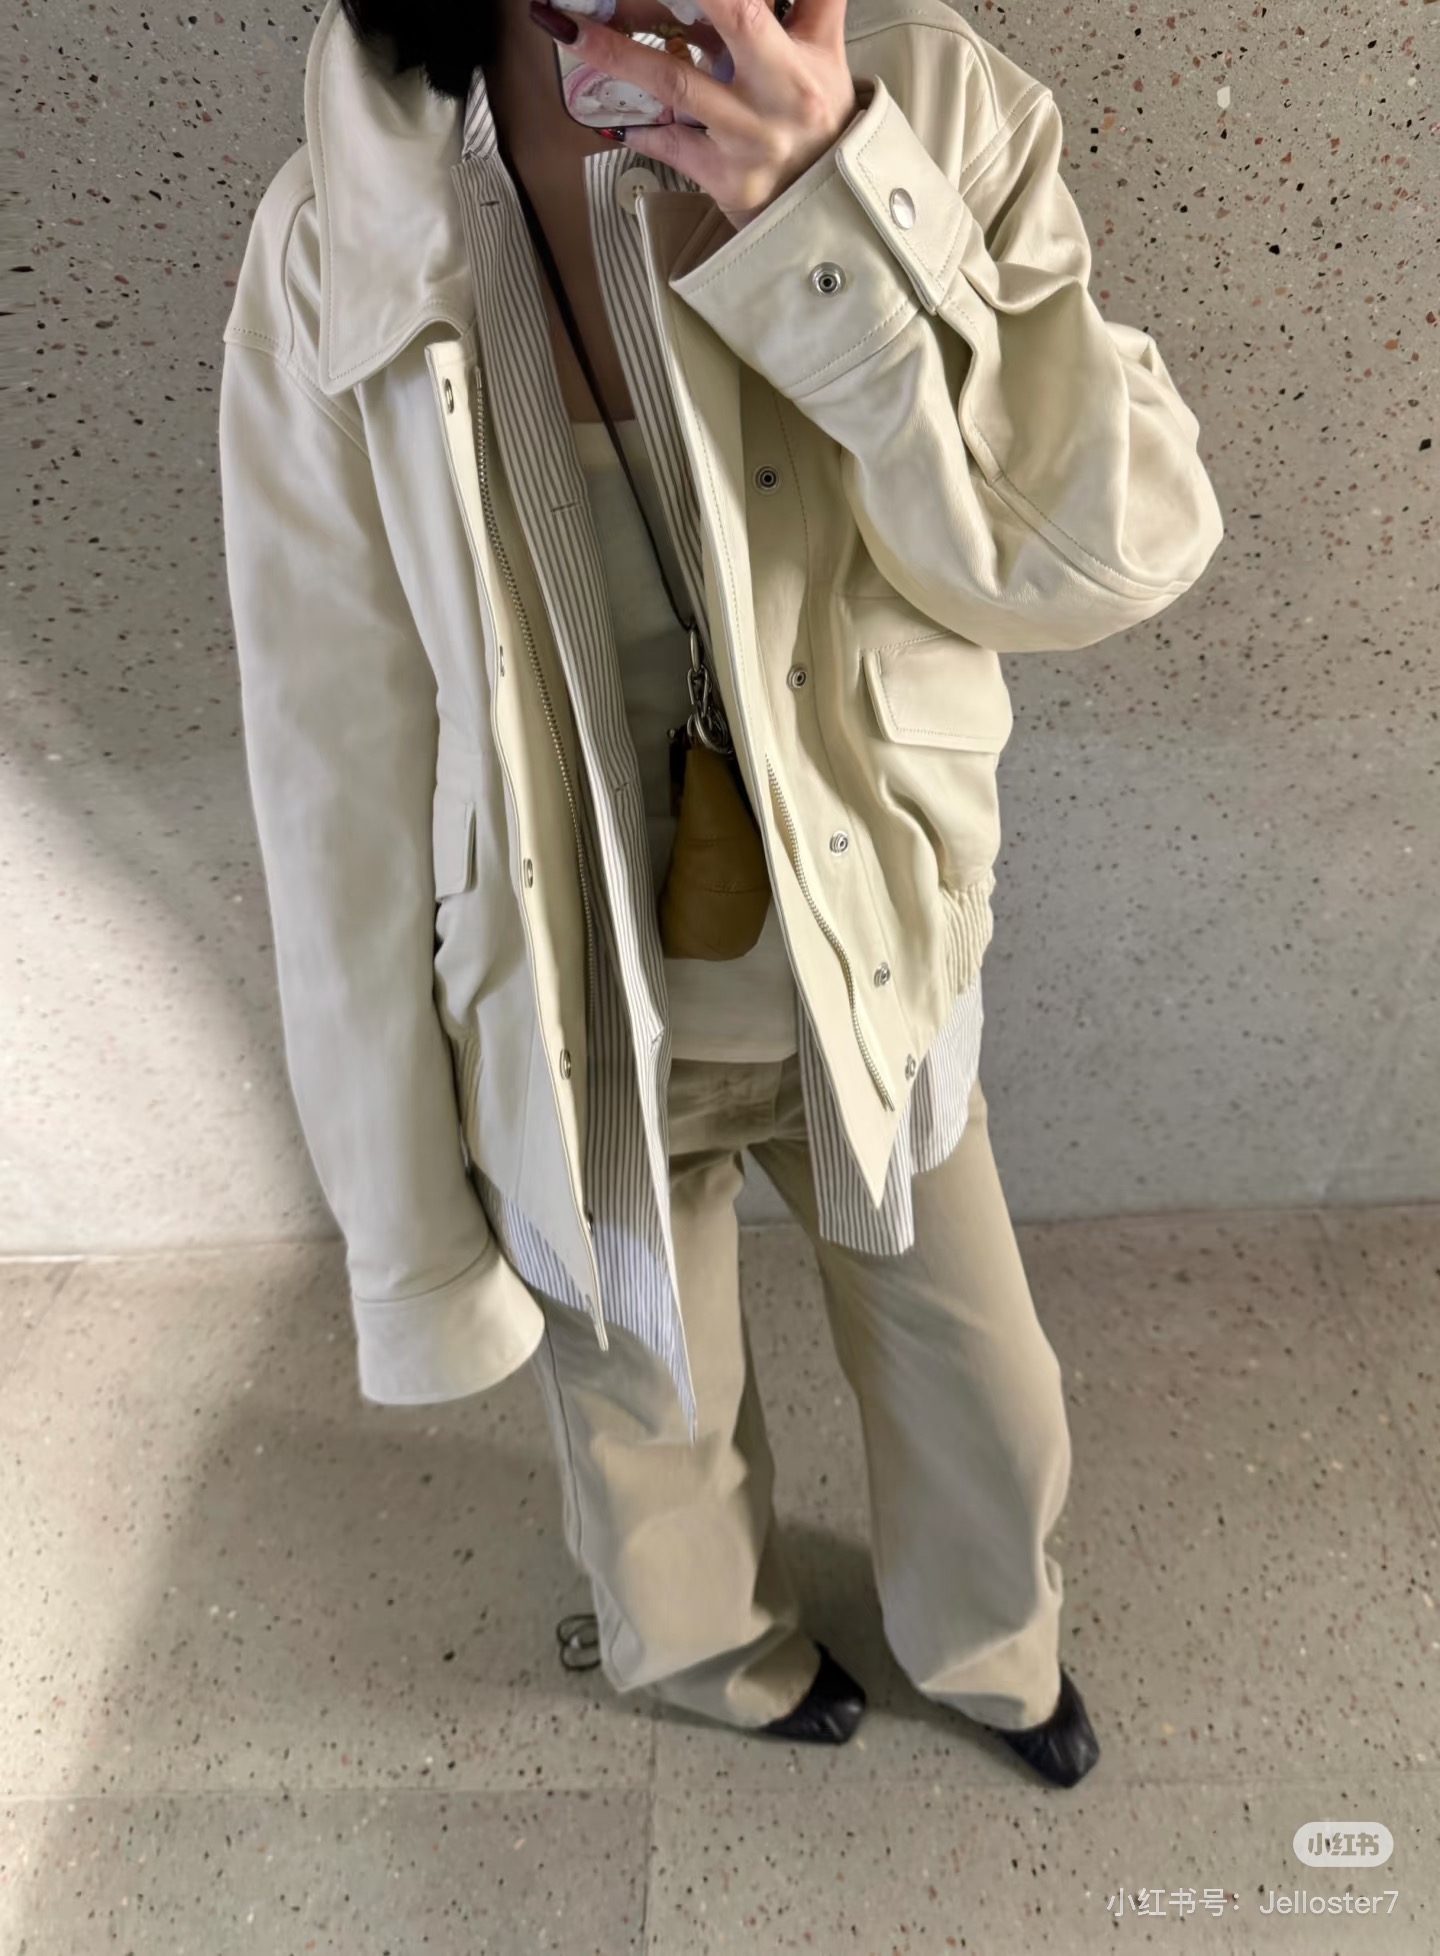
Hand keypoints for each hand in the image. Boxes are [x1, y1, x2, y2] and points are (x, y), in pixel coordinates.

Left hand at [531, 0, 857, 230]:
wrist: (827, 207)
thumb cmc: (818, 118)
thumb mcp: (823, 51)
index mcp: (800, 58)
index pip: (754, 3)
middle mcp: (779, 95)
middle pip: (731, 18)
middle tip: (587, 1)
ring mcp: (750, 140)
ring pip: (678, 83)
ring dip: (617, 52)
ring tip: (567, 29)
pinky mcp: (726, 180)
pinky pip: (670, 145)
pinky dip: (640, 127)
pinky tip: (616, 116)